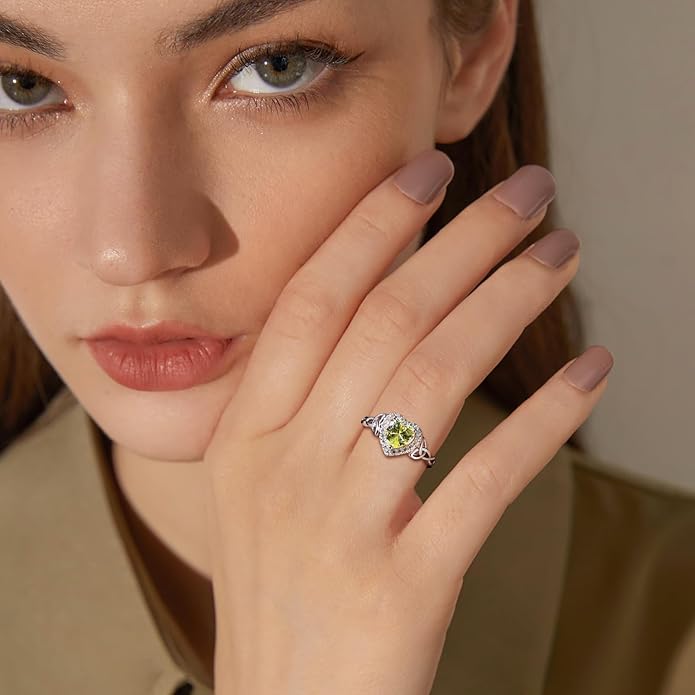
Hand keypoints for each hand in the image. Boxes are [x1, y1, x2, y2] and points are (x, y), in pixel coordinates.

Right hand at [201, 150, 611, 694]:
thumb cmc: (278, 582)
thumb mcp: (261, 482)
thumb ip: (304, 397)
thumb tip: (386, 302)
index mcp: (245, 432)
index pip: (314, 298)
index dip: (374, 225)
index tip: (430, 170)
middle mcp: (287, 464)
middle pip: (387, 319)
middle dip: (465, 240)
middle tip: (529, 192)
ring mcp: (343, 523)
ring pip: (439, 377)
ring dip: (511, 302)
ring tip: (563, 255)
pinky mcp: (405, 584)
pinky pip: (487, 478)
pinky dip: (547, 418)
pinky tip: (594, 372)